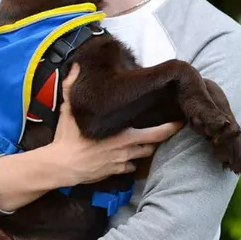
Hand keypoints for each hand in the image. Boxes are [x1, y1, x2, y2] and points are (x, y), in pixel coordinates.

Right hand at [47, 63, 182, 186]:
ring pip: (142, 157)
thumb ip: (72, 86)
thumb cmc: (68, 138)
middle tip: (169, 130)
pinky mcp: (114, 173)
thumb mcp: (68, 109)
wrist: (61, 166)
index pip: (155, 133)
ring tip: (146, 141)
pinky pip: (129, 168)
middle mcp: (127, 149)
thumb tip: (76, 66)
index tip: (179, 122)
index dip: (169, 128)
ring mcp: (121, 163)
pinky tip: (126, 156)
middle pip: (153, 145)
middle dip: (161, 139)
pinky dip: (129, 163)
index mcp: (123, 134)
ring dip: (144, 150)